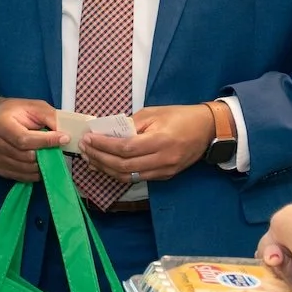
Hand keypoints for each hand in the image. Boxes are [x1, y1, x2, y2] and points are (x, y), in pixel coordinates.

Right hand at [0, 97, 68, 181]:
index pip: (24, 139)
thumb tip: (64, 134)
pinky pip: (21, 177)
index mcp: (0, 124)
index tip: (64, 138)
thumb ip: (49, 117)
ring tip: (50, 154)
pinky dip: (35, 173)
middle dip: (46, 153)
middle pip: (26, 156)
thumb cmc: (15, 111)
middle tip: (58, 147)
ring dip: (42, 164)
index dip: (46, 141)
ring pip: (25, 168)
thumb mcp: (33, 106)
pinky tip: (40, 163)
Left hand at [80, 104, 214, 183]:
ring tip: (90, 159)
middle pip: (123, 166)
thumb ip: (130, 124)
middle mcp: (162, 160)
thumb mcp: (154, 113)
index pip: (125, 148)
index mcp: (160, 141)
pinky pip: (138, 178)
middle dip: (100, 158)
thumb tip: (107, 132)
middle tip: (84, 149)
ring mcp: (164, 171)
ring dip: (106, 169)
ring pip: (128, 176)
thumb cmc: (180, 116)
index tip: (88, 139)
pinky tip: (107, 165)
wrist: (207, 129)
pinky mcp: (165, 176)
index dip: (104, 145)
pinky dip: (119, 173)